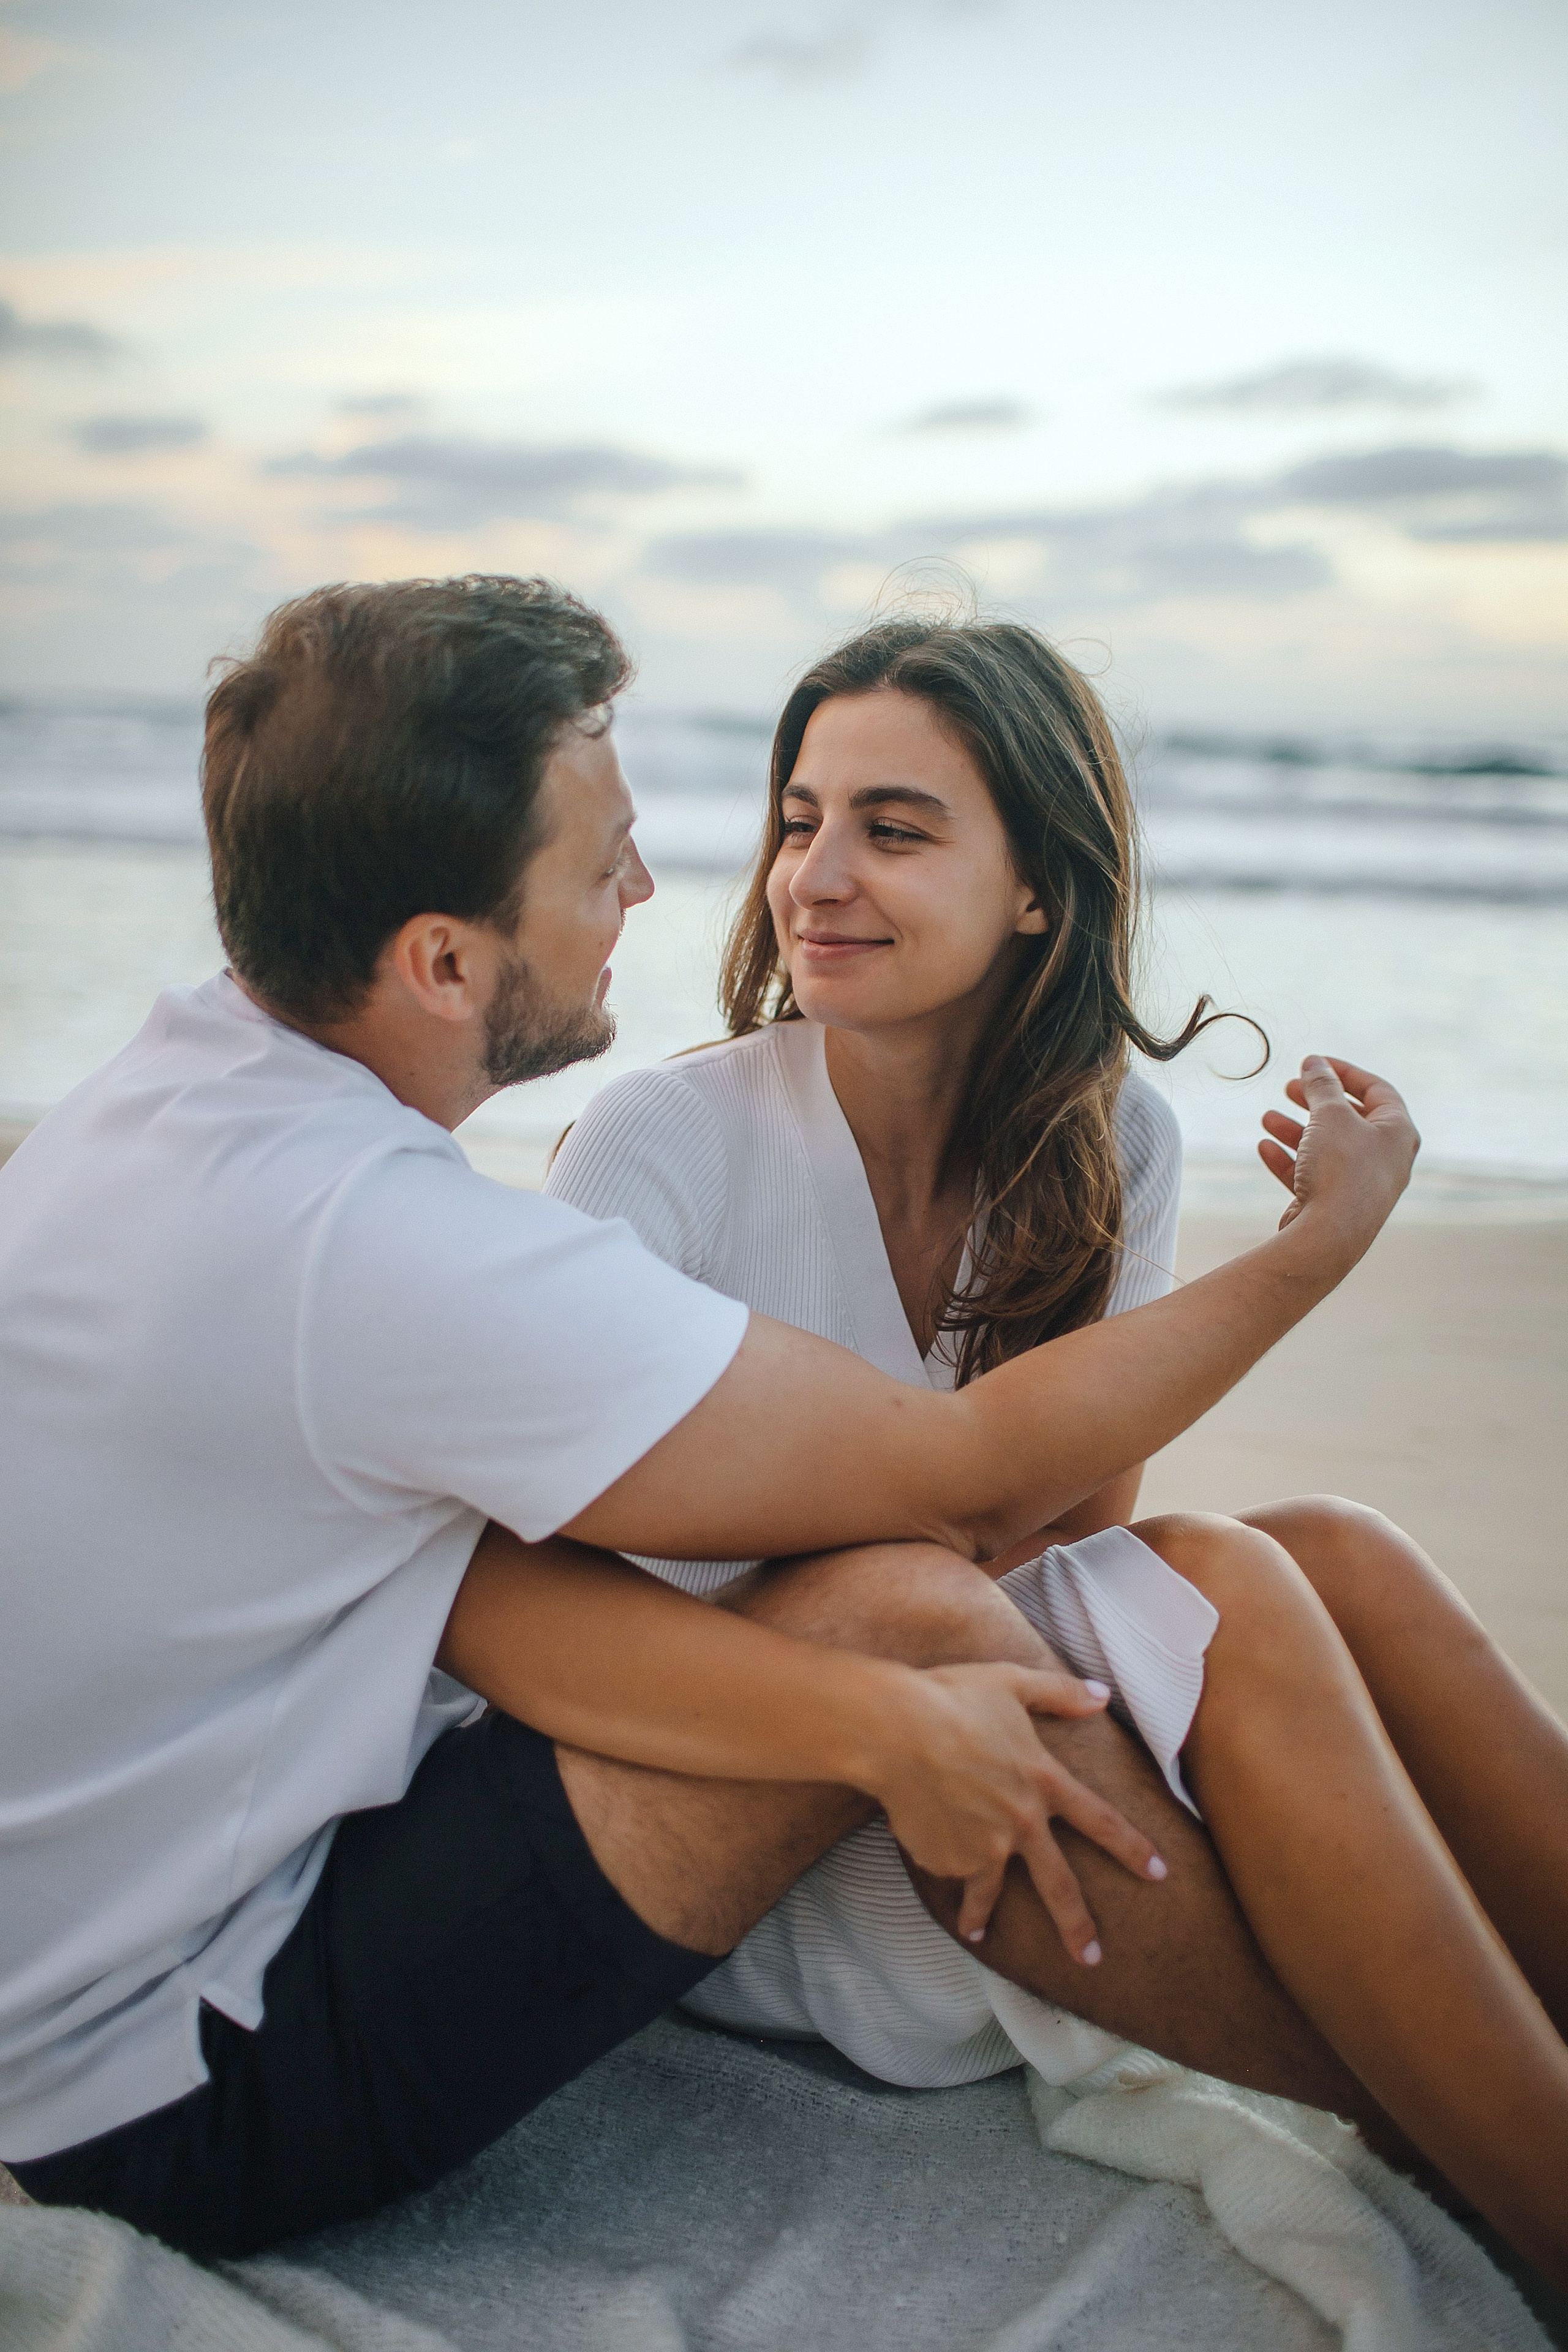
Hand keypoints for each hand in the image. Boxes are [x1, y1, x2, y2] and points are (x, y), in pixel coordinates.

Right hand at [869, 1662, 1166, 1961]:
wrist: (894, 1730)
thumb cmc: (952, 1698)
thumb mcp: (1010, 1682)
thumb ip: (1058, 1692)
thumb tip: (1100, 1695)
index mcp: (1043, 1781)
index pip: (1102, 1822)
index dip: (1134, 1849)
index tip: (1159, 1873)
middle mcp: (1020, 1823)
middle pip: (1060, 1886)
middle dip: (1078, 1927)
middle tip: (1091, 1958)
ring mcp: (983, 1847)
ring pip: (988, 1890)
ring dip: (982, 1914)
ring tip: (977, 1931)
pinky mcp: (946, 1858)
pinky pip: (945, 1863)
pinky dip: (937, 1856)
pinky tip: (920, 1836)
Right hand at [1258, 1056, 1418, 1245]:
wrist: (1329, 1237)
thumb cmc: (1340, 1170)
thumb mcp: (1330, 1114)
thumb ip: (1321, 1085)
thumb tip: (1314, 1062)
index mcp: (1398, 1133)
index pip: (1377, 1089)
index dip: (1344, 1072)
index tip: (1313, 1063)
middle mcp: (1386, 1159)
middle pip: (1350, 1118)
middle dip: (1316, 1101)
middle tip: (1289, 1088)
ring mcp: (1361, 1185)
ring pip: (1327, 1148)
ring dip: (1296, 1129)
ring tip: (1267, 1117)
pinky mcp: (1336, 1206)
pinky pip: (1313, 1175)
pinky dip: (1291, 1159)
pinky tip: (1265, 1148)